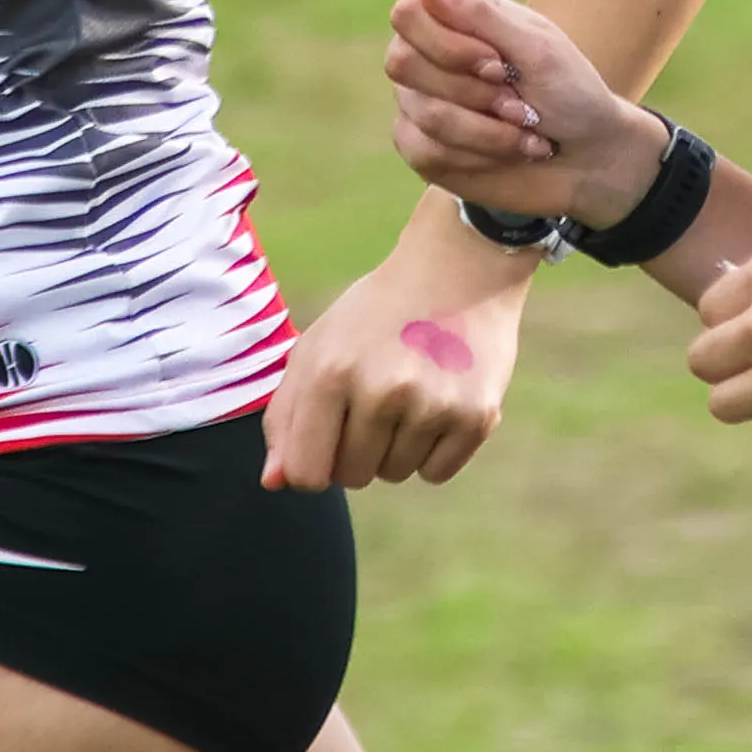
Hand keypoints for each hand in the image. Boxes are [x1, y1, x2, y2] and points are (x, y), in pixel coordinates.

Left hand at [261, 262, 519, 489]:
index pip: (306, 473)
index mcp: (331, 373)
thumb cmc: (376, 313)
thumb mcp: (319, 347)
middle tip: (377, 397)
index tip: (326, 443)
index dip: (311, 467)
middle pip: (353, 477)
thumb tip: (274, 483)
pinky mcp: (477, 415)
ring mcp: (433, 405)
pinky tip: (440, 403)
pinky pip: (437, 473)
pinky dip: (434, 451)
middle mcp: (382, 392)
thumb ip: (287, 416)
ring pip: (396, 474)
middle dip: (357, 449)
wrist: (461, 267)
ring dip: (397, 447)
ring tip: (411, 392)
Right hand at [384, 0, 662, 227]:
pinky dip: (481, 156)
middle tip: (520, 103)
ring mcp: (418, 102)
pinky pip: (427, 152)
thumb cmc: (569, 93)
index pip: (407, 15)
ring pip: (424, 115)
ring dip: (489, 130)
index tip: (498, 63)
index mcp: (454, 17)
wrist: (588, 155)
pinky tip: (510, 151)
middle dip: (475, 92)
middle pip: (402, 64)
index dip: (447, 44)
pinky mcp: (422, 147)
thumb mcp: (537, 47)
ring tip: (527, 128)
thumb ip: (479, 12)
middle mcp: (427, 55)